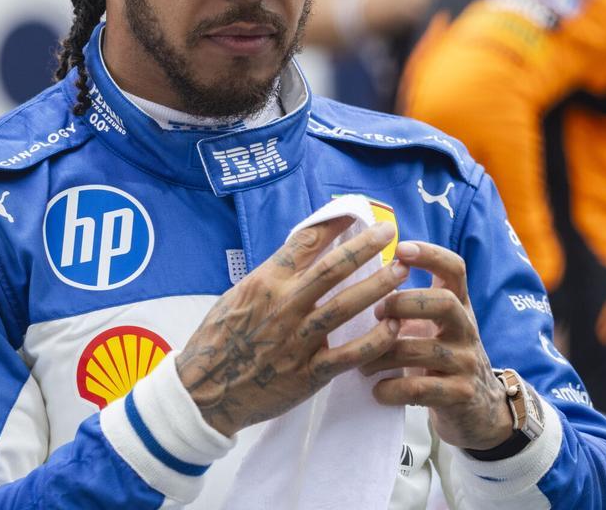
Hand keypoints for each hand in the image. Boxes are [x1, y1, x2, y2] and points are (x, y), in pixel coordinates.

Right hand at [176, 218, 406, 436]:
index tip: (359, 213)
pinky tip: (393, 327)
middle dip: (367, 246)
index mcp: (266, 282)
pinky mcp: (308, 372)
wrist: (203, 393)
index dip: (336, 223)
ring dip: (379, 286)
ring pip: (347, 306)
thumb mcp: (239, 296)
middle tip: (393, 233)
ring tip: (402, 272)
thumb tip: (304, 253)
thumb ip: (273, 278)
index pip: (306, 241)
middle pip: (334, 267)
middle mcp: (284, 305)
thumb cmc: (220, 340)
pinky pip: (350, 353)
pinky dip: (375, 339)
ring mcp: (298, 339)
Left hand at [360, 241, 513, 451]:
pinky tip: (376, 390)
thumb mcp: (434, 326)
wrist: (478, 410)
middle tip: (376, 313)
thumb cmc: (441, 358)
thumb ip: (411, 304)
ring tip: (362, 363)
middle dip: (404, 303)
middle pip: (443, 302)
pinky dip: (390, 389)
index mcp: (459, 305)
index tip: (399, 249)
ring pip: (423, 350)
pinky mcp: (460, 395)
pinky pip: (419, 390)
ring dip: (383, 354)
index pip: (455, 269)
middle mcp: (466, 329)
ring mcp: (466, 362)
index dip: (430, 254)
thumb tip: (364, 276)